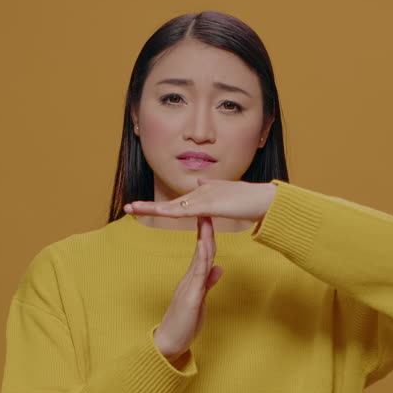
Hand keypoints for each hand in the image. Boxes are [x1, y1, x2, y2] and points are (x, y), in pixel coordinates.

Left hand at [124, 178, 276, 220]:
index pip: (177, 202)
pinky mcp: (209, 204)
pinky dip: (170, 210)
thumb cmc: (250, 200)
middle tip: (127, 207)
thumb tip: (200, 182)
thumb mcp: (227, 195)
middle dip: (147, 204)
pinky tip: (157, 211)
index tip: (143, 207)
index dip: (159, 205)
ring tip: (131, 208)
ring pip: (172, 205)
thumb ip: (213, 190)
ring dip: (150, 206)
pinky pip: (185, 209)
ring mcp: (204, 197)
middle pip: (169, 201)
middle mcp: (200, 192)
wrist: (264, 199)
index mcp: (203, 194)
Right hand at [152, 213, 223, 363]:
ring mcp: (189, 286)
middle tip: (208, 206)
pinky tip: (203, 246)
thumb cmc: (184, 324)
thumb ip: (208, 283)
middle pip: (202, 249)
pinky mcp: (190, 297)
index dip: (208, 234)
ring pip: (199, 257)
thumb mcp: (200, 300)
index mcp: (193, 279)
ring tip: (206, 219)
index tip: (210, 217)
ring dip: (204, 237)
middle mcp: (190, 278)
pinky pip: (197, 274)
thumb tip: (218, 268)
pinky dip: (201, 258)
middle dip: (206, 228)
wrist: (169, 342)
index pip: (203, 252)